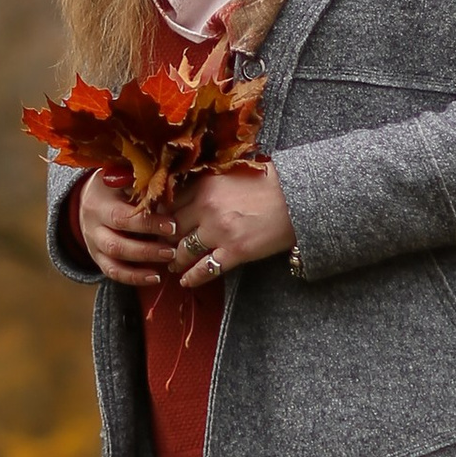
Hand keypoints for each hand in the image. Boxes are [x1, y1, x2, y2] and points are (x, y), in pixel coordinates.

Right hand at [73, 172, 187, 289]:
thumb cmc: (115, 184)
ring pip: (114, 259)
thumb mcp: (122, 176)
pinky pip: (113, 272)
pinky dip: (134, 277)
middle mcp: (92, 224)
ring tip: (168, 260)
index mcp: (99, 202)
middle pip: (117, 242)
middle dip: (147, 248)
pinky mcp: (97, 257)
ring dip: (143, 262)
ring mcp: (93, 243)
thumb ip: (141, 183)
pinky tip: (154, 277)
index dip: (148, 223)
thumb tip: (168, 185)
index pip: (122, 216)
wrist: (88, 196)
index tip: (173, 225)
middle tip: (173, 250)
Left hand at [168, 161, 293, 290]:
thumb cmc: (266, 183)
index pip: (169, 205)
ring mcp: (220, 231)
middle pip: (172, 229)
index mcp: (204, 185)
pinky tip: (186, 281)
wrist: (297, 198)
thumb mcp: (229, 175)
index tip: (158, 226)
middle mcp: (207, 207)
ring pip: (185, 250)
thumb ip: (206, 184)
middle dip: (165, 241)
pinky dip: (192, 277)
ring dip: (176, 260)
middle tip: (162, 248)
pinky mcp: (235, 251)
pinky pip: (206, 269)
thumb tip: (185, 195)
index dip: (161, 218)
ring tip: (174, 264)